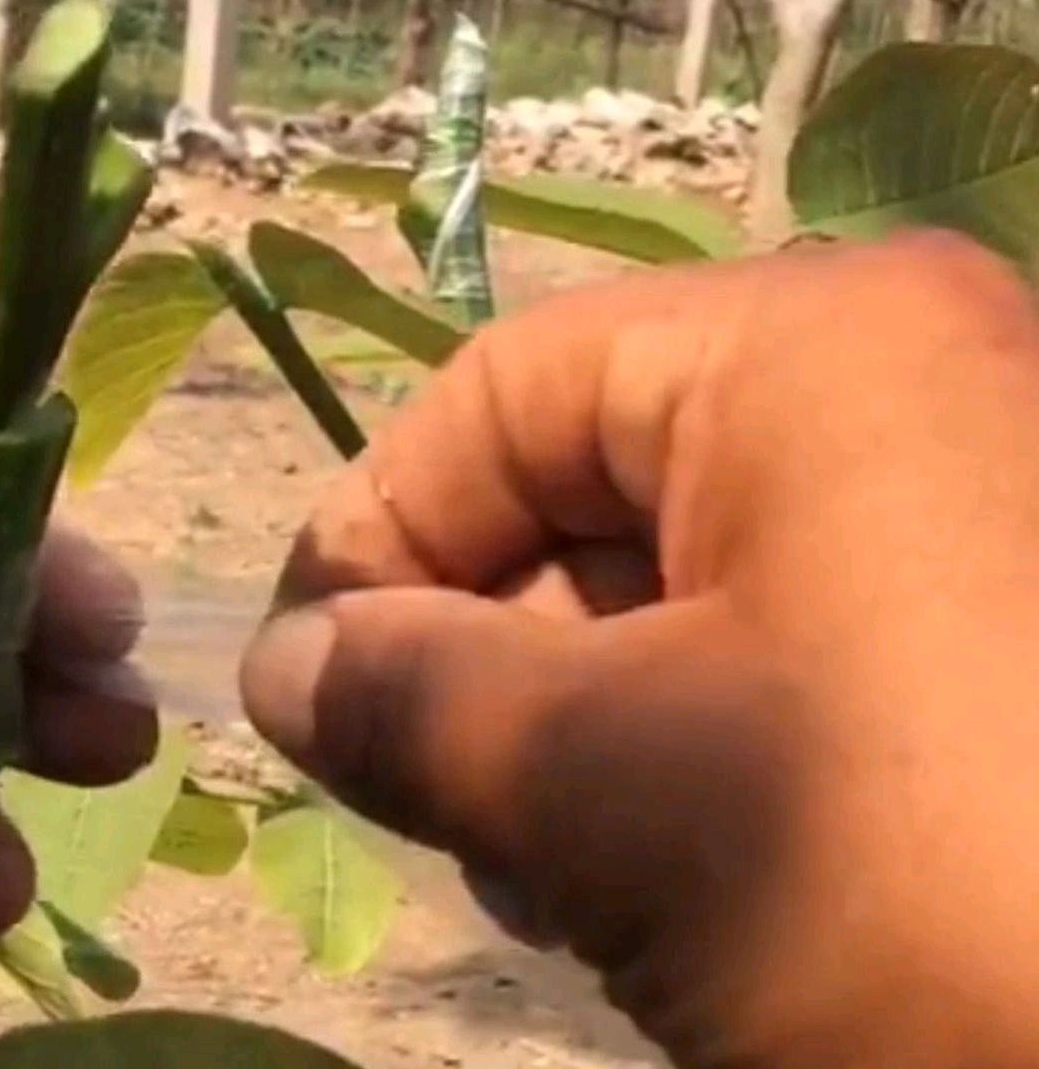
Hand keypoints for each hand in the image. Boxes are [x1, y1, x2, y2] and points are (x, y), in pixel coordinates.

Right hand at [243, 232, 1038, 1066]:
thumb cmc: (903, 886)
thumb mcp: (604, 787)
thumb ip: (402, 696)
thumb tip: (280, 669)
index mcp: (823, 354)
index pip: (503, 394)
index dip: (376, 535)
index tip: (304, 692)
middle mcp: (922, 392)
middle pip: (595, 492)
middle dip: (490, 661)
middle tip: (452, 821)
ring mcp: (986, 519)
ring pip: (687, 592)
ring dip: (582, 735)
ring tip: (571, 883)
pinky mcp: (1016, 644)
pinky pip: (796, 659)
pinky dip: (700, 762)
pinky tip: (684, 893)